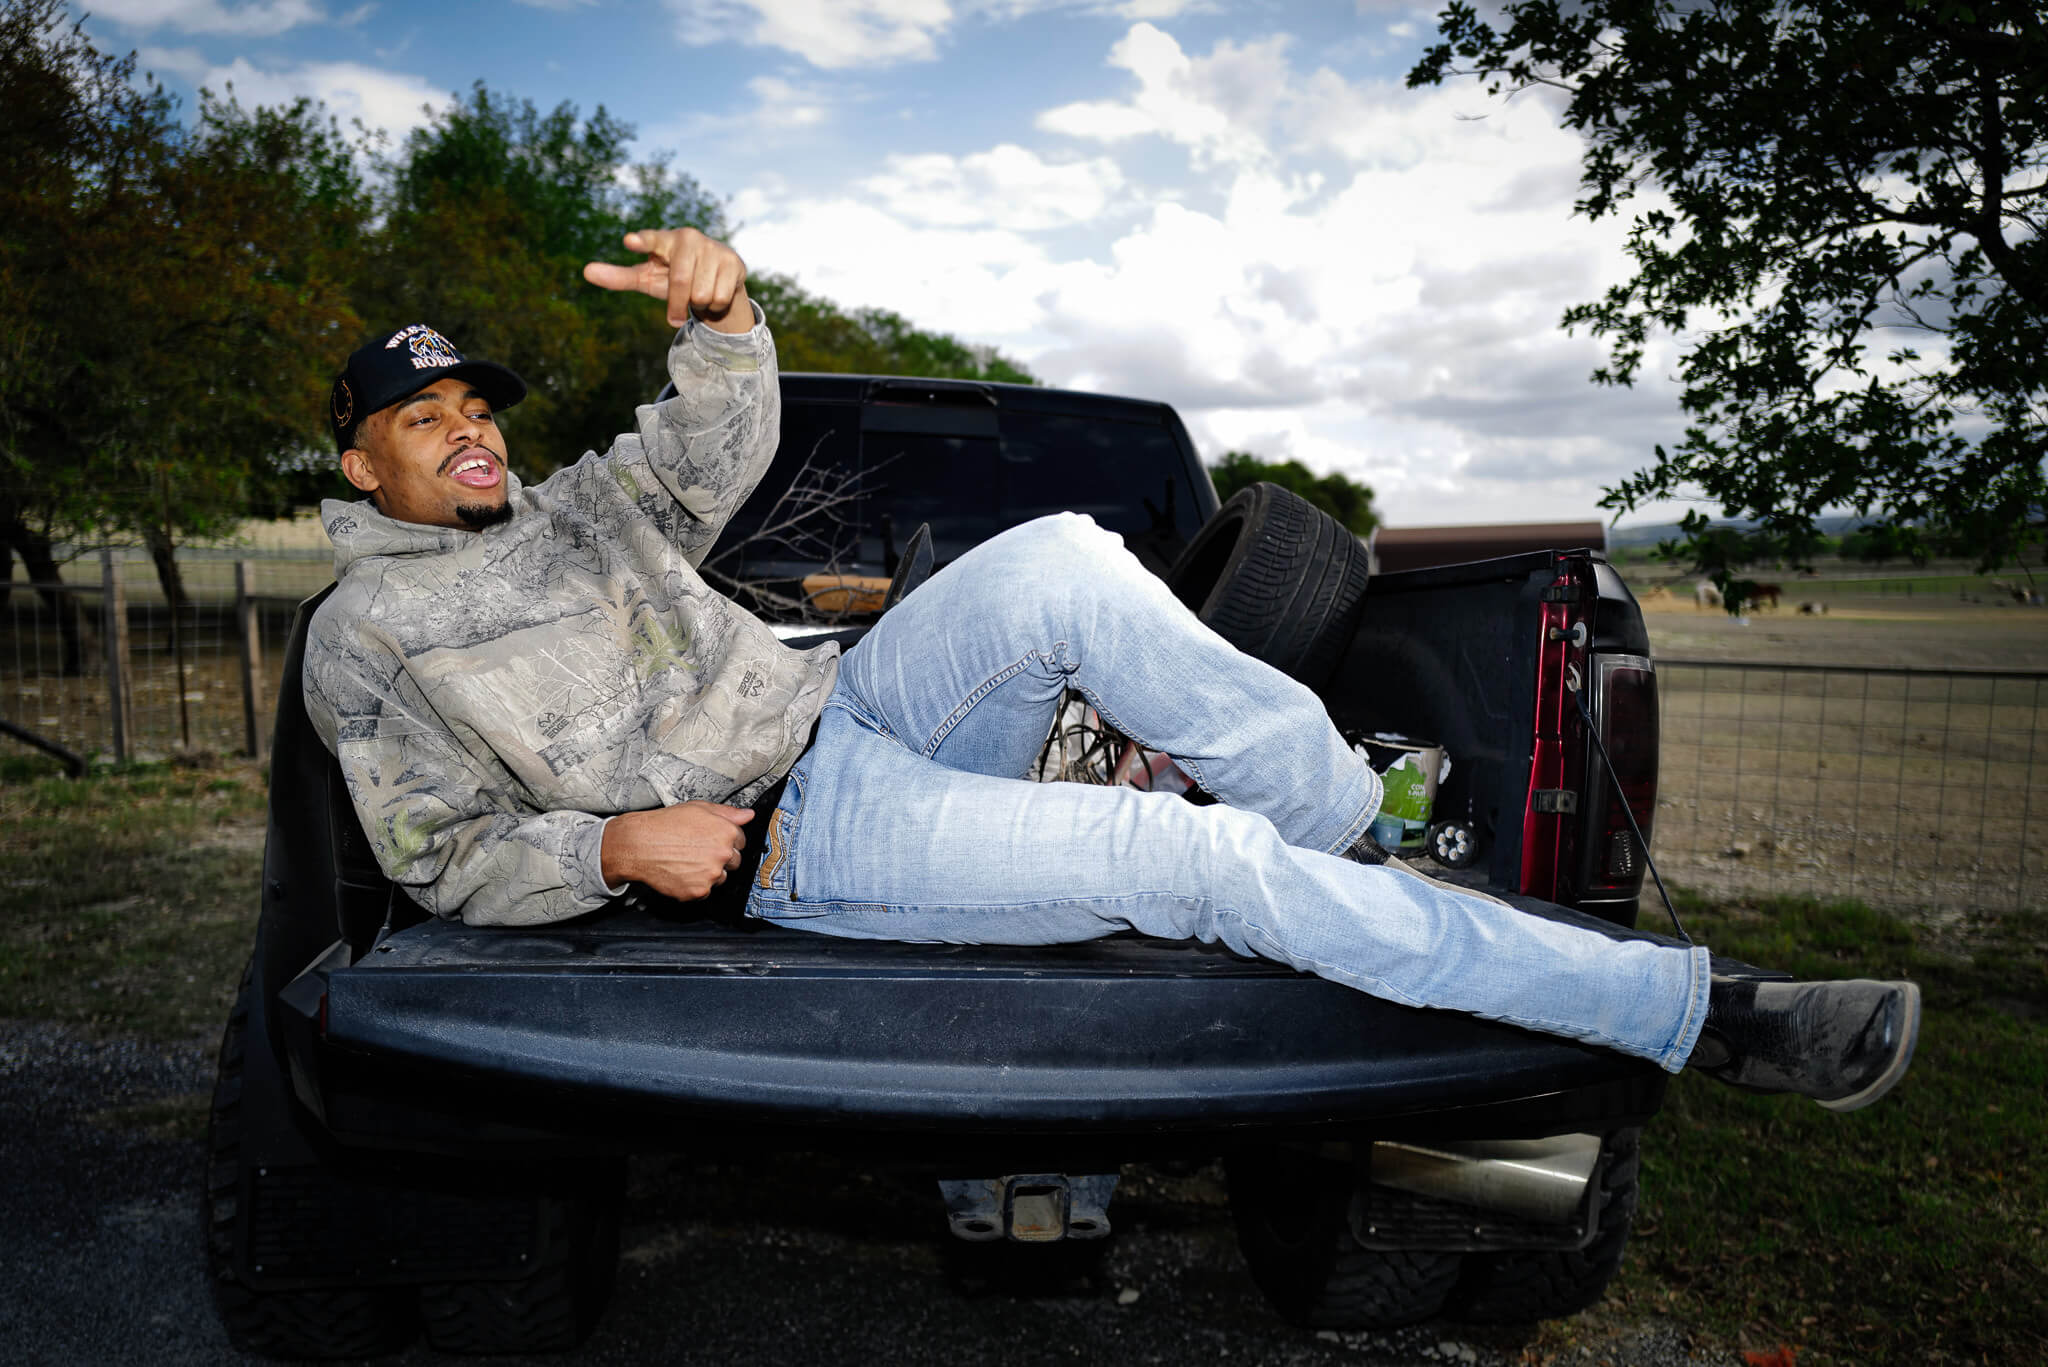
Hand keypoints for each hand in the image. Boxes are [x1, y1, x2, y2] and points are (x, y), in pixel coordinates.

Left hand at [582, 228, 752, 333]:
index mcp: (665, 240)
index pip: (652, 239)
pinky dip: (715, 305)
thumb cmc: (673, 278)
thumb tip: (585, 272)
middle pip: (680, 283)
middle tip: (675, 315)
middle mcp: (690, 238)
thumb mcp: (647, 279)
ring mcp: (714, 248)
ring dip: (698, 304)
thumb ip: (619, 276)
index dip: (643, 241)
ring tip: (699, 294)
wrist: (716, 281)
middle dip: (676, 306)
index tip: (630, 241)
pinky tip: (715, 293)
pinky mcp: (734, 262)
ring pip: (702, 294)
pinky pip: (719, 297)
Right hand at [600, 801, 753, 900]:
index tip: (712, 840)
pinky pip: (705, 891)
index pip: (741, 841)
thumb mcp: (698, 808)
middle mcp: (723, 854)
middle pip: (734, 861)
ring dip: (710, 872)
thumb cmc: (665, 825)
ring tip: (687, 860)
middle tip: (698, 851)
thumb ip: (727, 813)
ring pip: (720, 877)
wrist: (638, 845)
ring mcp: (711, 874)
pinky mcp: (699, 891)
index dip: (726, 840)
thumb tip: (748, 815)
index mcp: (726, 832)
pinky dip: (695, 885)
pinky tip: (681, 872)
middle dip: (721, 857)